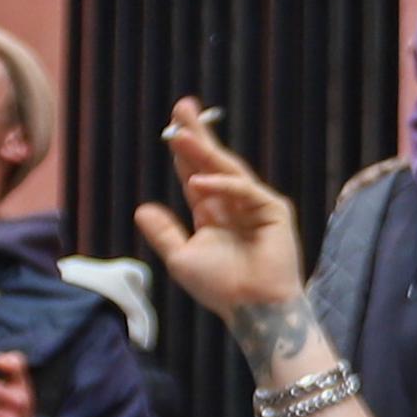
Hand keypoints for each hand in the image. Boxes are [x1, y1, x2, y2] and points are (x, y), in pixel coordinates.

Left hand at [130, 105, 306, 317]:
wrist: (252, 309)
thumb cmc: (220, 289)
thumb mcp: (181, 259)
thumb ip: (164, 233)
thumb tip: (142, 208)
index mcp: (213, 213)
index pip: (195, 174)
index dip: (183, 152)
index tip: (172, 127)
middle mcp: (234, 204)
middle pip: (213, 162)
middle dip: (198, 135)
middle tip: (182, 107)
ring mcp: (256, 205)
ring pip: (227, 171)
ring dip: (204, 151)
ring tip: (180, 132)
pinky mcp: (274, 211)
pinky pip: (244, 190)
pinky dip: (221, 186)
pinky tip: (197, 183)